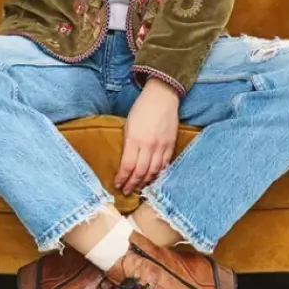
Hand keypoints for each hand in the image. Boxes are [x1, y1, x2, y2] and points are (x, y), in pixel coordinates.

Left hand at [115, 78, 179, 195]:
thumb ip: (128, 144)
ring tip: (138, 189)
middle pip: (140, 172)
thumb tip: (126, 162)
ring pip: (154, 171)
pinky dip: (158, 174)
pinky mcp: (171, 145)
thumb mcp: (128, 125)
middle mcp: (149, 146)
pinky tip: (153, 179)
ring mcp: (162, 146)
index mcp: (135, 139)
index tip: (118, 184)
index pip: (128, 166)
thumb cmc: (142, 108)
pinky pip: (165, 165)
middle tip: (127, 192)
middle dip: (132, 184)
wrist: (162, 97)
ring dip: (145, 182)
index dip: (123, 178)